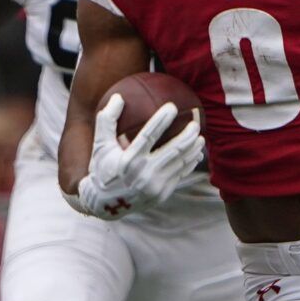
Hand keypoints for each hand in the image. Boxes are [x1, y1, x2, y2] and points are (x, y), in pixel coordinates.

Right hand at [66, 94, 202, 219]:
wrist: (105, 203)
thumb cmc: (102, 168)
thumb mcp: (100, 145)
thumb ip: (107, 121)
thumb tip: (118, 96)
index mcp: (128, 160)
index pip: (149, 136)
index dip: (161, 120)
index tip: (172, 106)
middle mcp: (143, 174)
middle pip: (173, 150)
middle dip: (188, 135)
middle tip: (195, 123)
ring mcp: (155, 186)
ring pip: (181, 163)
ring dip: (193, 149)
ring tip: (200, 137)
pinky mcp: (163, 194)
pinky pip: (180, 175)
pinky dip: (190, 163)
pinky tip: (196, 153)